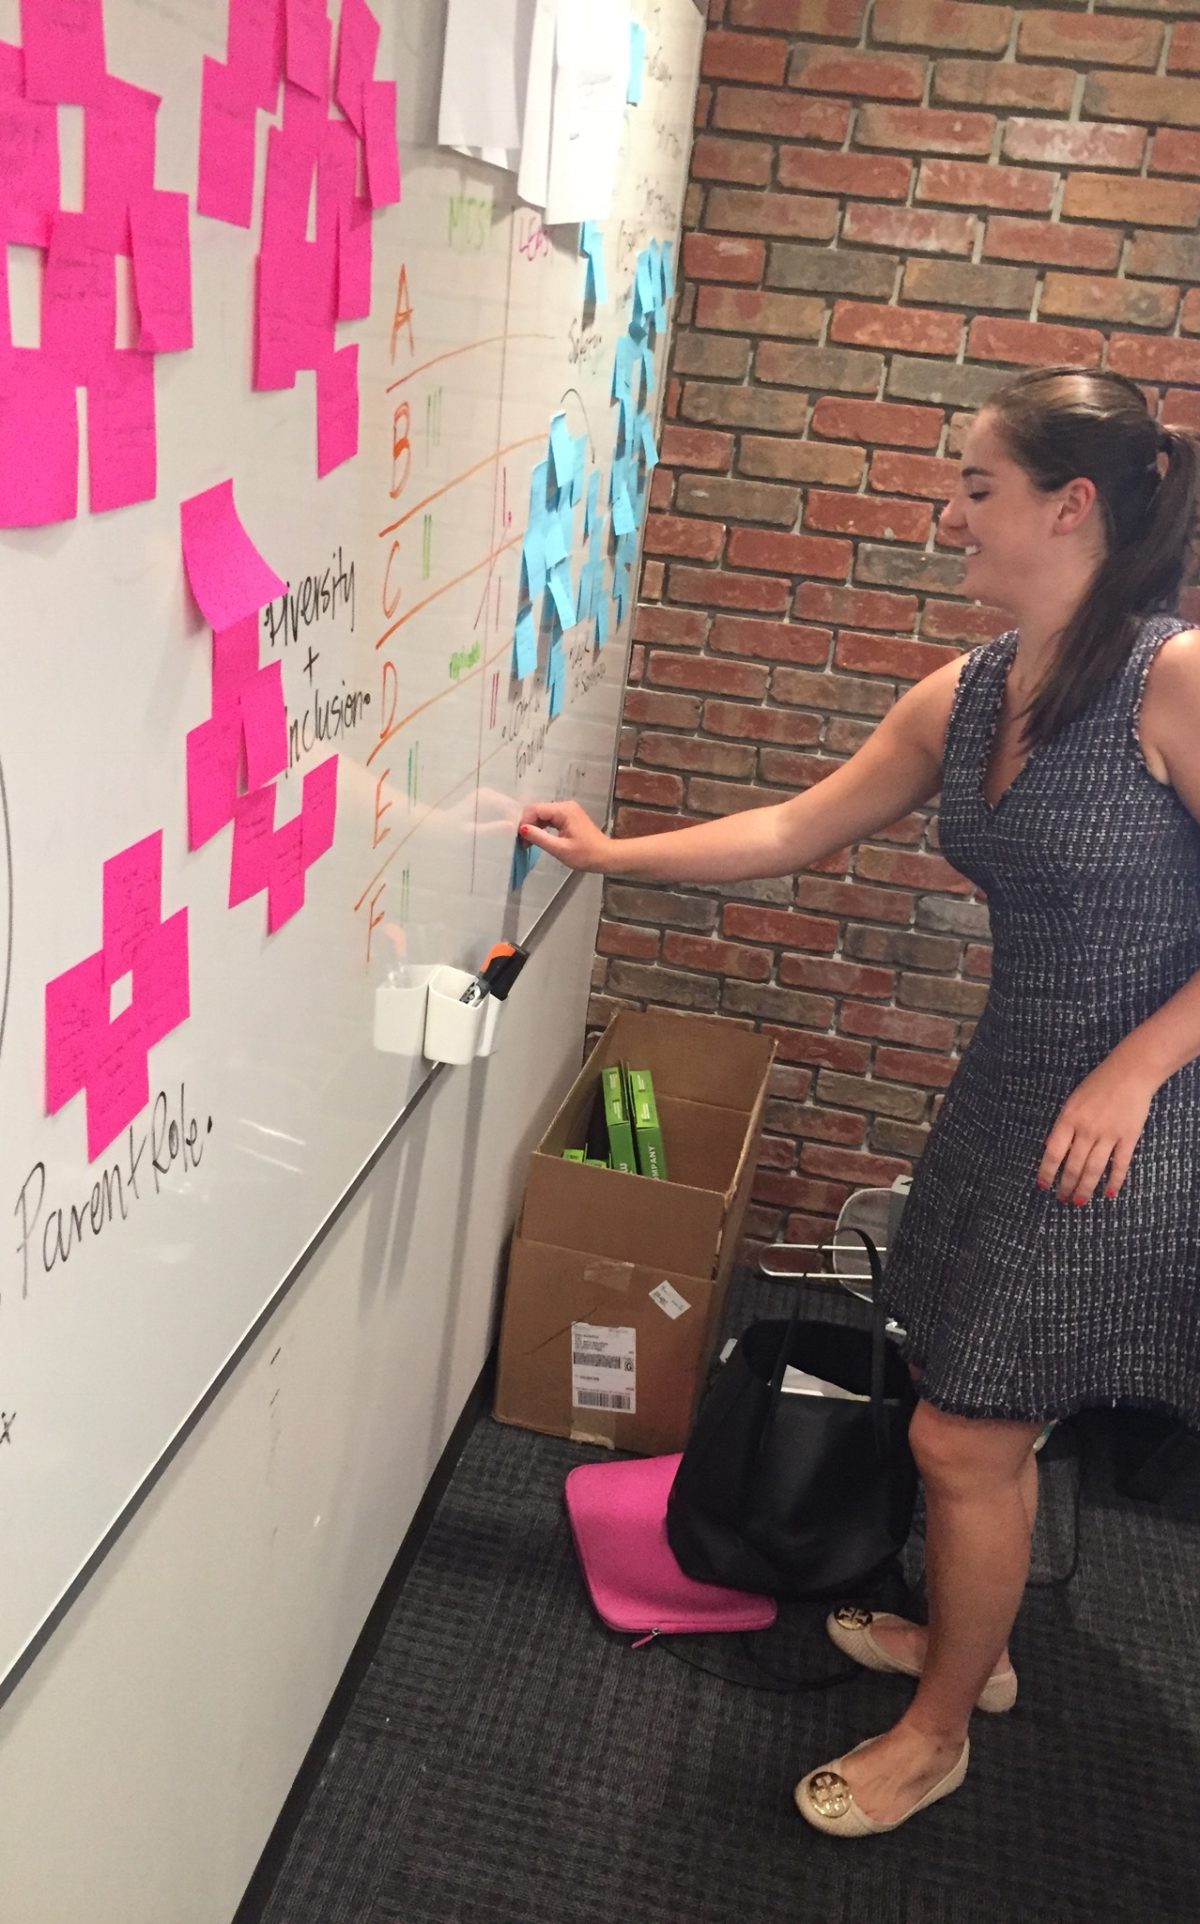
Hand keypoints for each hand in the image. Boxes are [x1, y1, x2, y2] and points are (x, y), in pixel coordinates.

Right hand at [518, 800, 611, 871]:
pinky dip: (542, 828)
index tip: (519, 838)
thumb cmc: (587, 855)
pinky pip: (550, 819)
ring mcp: (567, 811)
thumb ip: (540, 838)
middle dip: (528, 825)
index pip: (535, 809)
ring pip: (542, 814)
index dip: (524, 822)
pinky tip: (538, 839)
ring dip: (534, 827)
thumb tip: (522, 829)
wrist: (606, 856)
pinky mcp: (568, 817)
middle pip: (538, 810)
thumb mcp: (560, 849)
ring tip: (528, 843)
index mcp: (564, 811)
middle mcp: (565, 806)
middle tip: (523, 842)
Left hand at [1037, 1051, 1157, 1203]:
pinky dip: (1115, 1180)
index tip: (1043, 1186)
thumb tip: (1048, 1147)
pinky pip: (1120, 1164)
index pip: (1054, 1152)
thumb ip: (1061, 1125)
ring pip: (1094, 1169)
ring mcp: (1109, 1135)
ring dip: (1085, 1188)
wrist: (1130, 1072)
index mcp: (1069, 1119)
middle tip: (1062, 1199)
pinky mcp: (1129, 1137)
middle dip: (1066, 1185)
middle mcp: (1087, 1130)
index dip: (1047, 1172)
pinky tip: (1109, 1193)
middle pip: (1074, 1165)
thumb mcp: (1072, 1101)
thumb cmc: (1097, 1085)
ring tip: (1079, 1202)